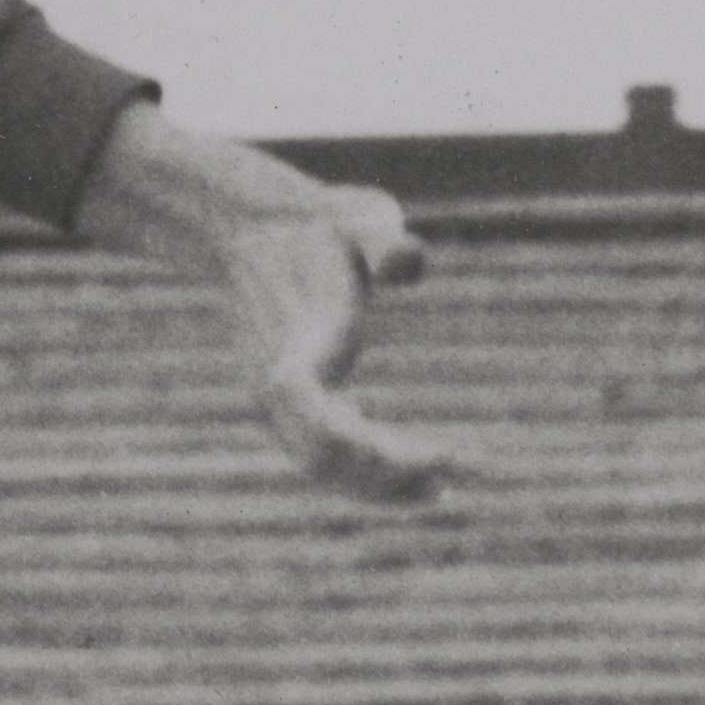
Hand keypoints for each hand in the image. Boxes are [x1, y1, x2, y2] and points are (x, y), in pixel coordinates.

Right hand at [74, 102, 450, 499]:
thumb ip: (384, 239)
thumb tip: (405, 263)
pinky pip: (314, 450)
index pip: (330, 432)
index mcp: (300, 351)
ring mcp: (272, 396)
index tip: (447, 457)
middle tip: (454, 478)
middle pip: (325, 462)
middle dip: (387, 482)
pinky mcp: (279, 396)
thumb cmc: (316, 222)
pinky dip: (355, 467)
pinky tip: (399, 458)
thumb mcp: (358, 216)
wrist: (249, 222)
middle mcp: (278, 385)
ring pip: (318, 465)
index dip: (384, 458)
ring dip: (373, 484)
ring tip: (437, 487)